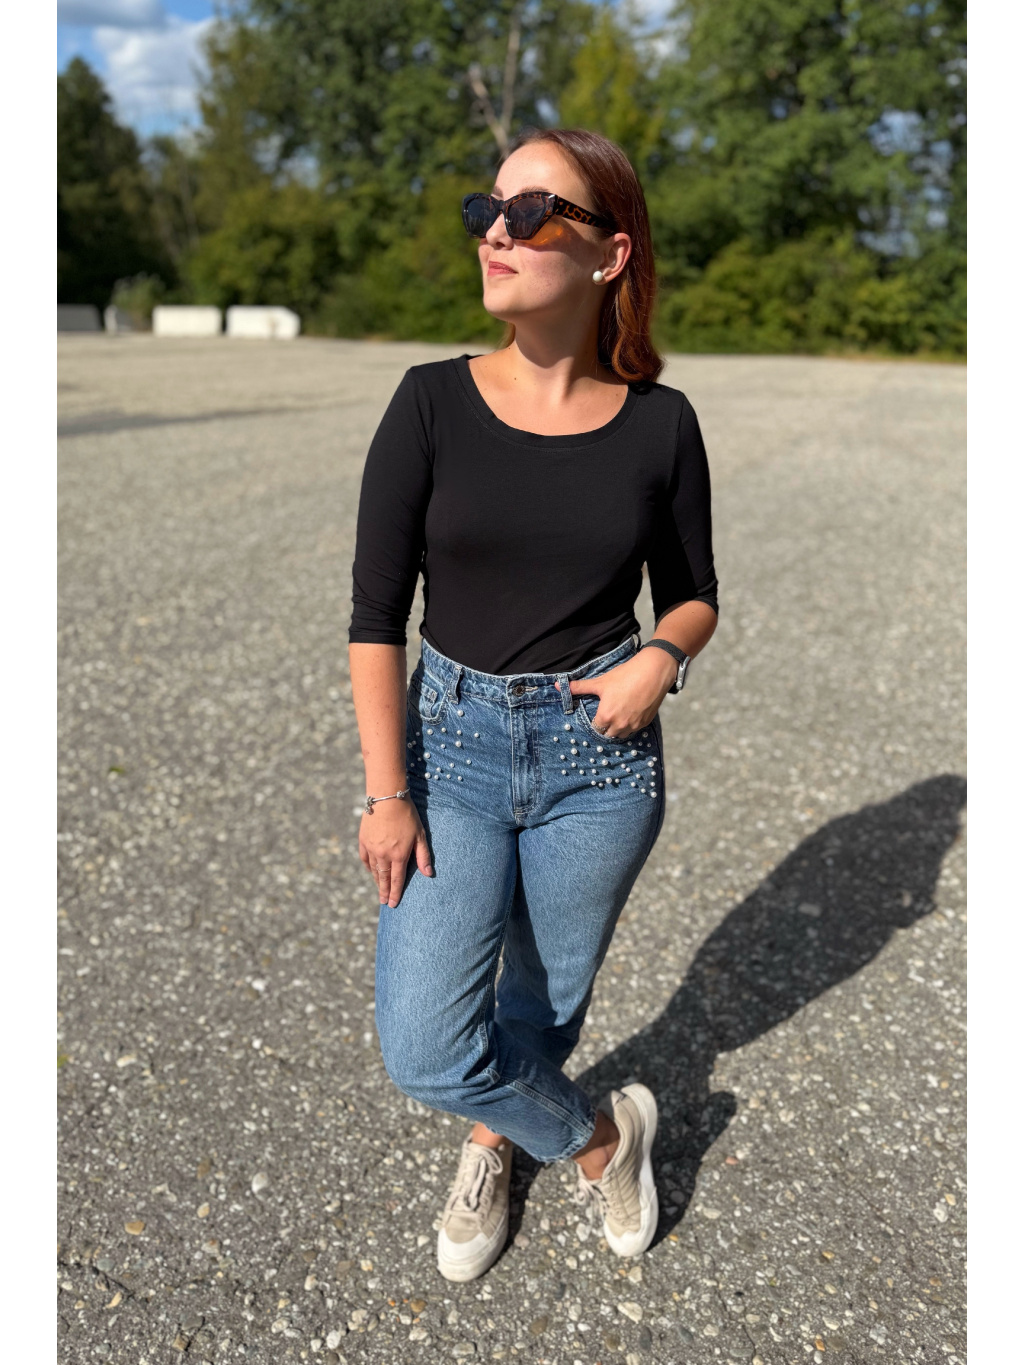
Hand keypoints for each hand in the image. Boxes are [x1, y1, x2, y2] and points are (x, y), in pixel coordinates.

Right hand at [358, 796, 432, 906]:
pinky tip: (371, 871)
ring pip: (373, 870)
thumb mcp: (420, 835)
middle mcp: (383, 855)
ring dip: (377, 881)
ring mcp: (371, 848)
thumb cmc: (407, 815)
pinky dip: (368, 867)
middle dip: (384, 892)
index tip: (393, 904)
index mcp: (398, 855)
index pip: (397, 880)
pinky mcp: (363, 840)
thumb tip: (429, 874)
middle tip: (384, 902)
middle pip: (383, 878)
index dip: (395, 893)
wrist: (387, 797)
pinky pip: (365, 859)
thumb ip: (423, 856)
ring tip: (380, 889)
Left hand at [555, 650, 675, 738]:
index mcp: (605, 717)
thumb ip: (579, 687)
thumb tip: (558, 685)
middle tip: (607, 714)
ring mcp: (634, 725)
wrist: (653, 672)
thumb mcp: (600, 682)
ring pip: (622, 734)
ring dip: (618, 728)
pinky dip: (631, 724)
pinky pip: (635, 729)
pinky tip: (630, 712)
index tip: (597, 715)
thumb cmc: (624, 676)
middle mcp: (619, 725)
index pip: (596, 729)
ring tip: (618, 714)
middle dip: (606, 727)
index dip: (595, 722)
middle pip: (608, 734)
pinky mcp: (646, 723)